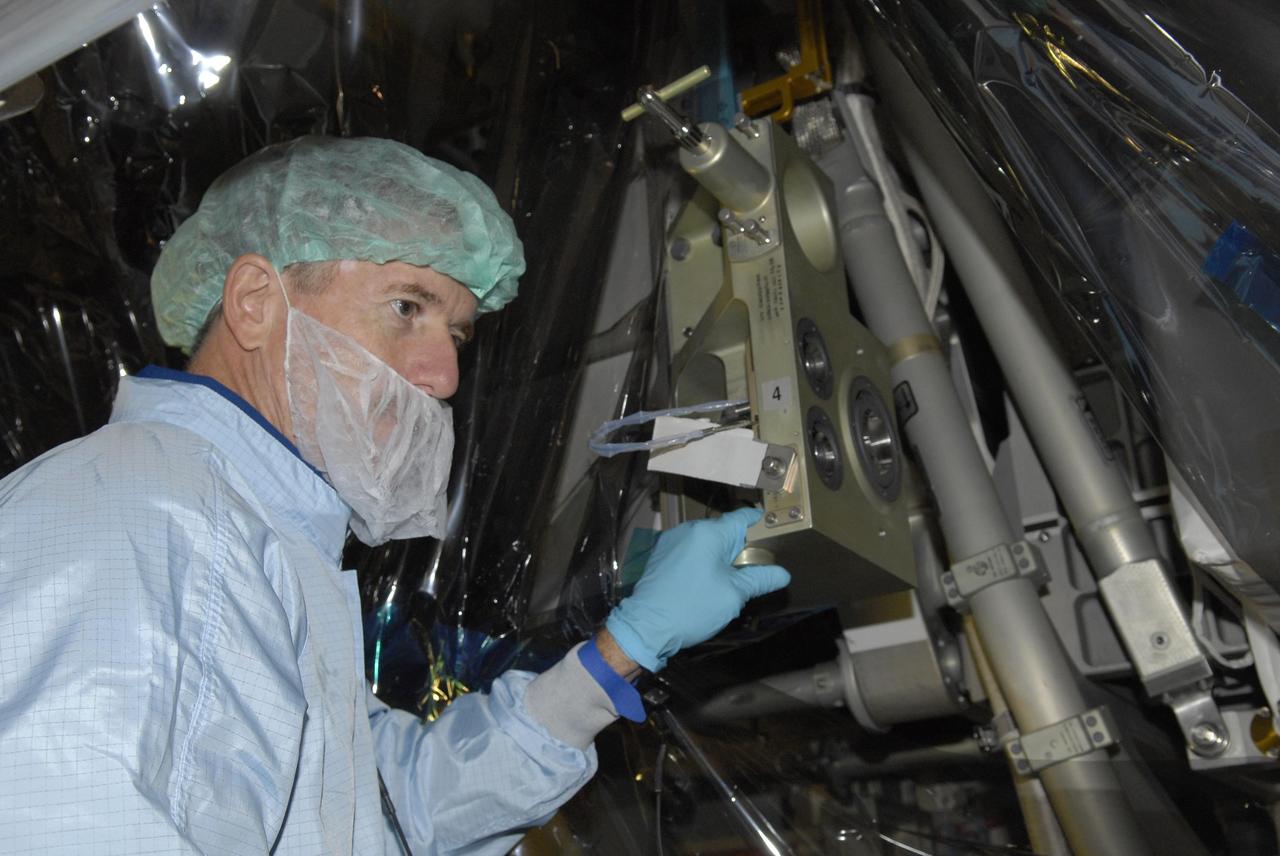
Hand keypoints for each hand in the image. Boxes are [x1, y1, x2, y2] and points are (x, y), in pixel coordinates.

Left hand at [604, 507, 790, 671]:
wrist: (646, 627)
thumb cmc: (693, 607)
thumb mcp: (734, 594)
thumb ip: (760, 579)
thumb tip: (783, 574)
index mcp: (708, 532)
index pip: (743, 517)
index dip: (762, 523)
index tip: (777, 533)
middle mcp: (689, 529)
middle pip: (725, 530)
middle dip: (742, 546)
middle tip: (758, 566)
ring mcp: (671, 541)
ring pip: (707, 542)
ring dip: (722, 555)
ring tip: (734, 578)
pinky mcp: (661, 555)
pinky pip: (691, 551)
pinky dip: (703, 560)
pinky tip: (707, 582)